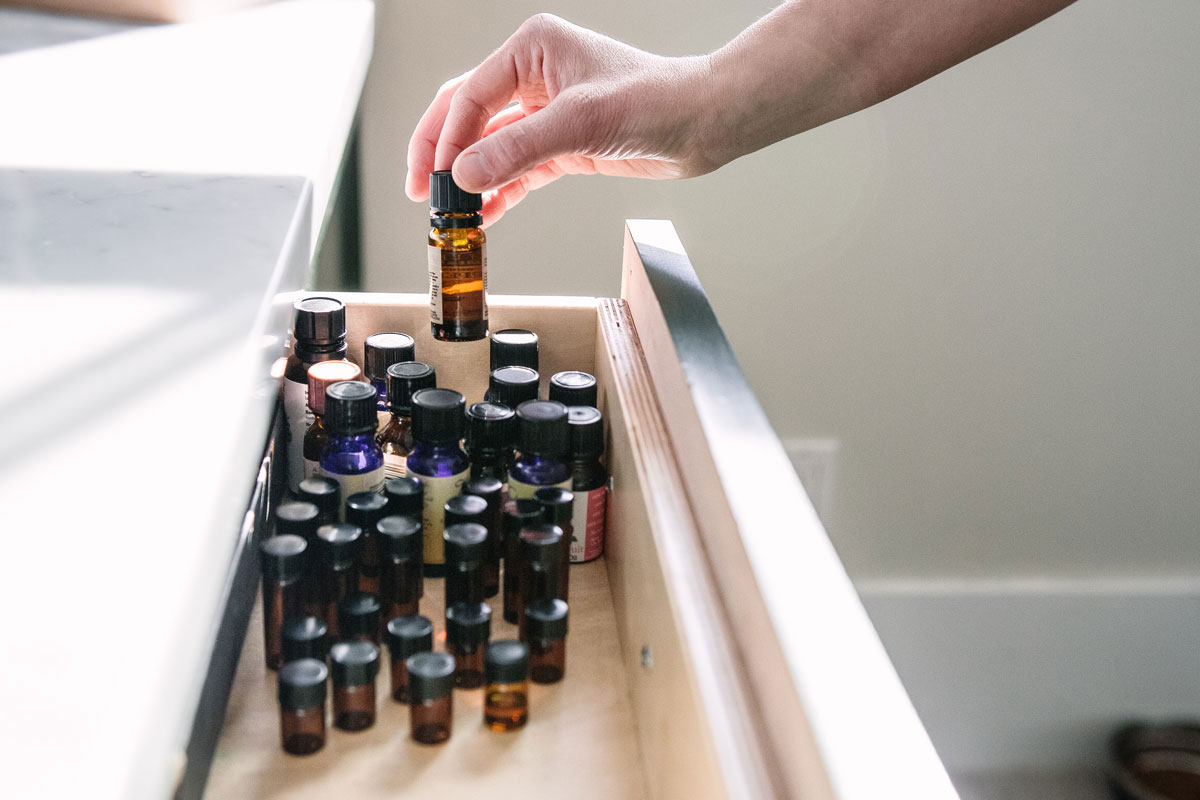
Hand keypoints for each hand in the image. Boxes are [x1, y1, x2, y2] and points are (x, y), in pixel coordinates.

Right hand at [405, 14, 717, 225]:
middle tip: (423, 193)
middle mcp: (534, 76)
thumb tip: (464, 174)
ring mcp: (547, 112)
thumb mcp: (579, 123)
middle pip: (469, 117)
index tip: (433, 178)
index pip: (470, 95)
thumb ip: (517, 150)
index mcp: (532, 49)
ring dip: (472, 180)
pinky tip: (485, 215)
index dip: (445, 139)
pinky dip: (501, 191)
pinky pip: (518, 168)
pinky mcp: (563, 143)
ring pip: (491, 147)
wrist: (702, 124)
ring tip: (452, 215)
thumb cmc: (654, 102)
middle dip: (444, 157)